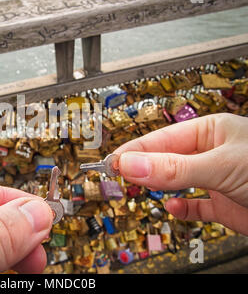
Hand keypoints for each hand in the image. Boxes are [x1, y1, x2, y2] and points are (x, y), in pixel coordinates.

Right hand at [113, 113, 247, 235]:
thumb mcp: (220, 166)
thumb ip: (175, 168)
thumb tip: (132, 165)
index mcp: (212, 131)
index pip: (163, 138)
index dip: (136, 150)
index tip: (114, 161)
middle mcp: (212, 153)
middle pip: (167, 159)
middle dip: (144, 167)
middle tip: (117, 173)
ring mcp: (217, 180)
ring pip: (178, 181)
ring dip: (160, 186)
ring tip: (139, 185)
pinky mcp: (224, 206)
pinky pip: (195, 206)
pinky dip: (182, 209)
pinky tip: (173, 207)